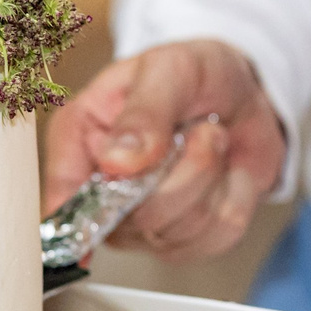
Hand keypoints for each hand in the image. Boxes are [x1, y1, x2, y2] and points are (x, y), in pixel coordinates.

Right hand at [41, 40, 286, 262]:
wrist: (247, 93)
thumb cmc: (197, 74)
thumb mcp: (170, 69)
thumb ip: (144, 111)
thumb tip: (116, 162)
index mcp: (81, 140)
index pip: (62, 197)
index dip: (81, 213)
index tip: (119, 195)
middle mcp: (102, 192)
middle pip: (135, 218)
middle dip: (184, 172)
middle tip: (200, 130)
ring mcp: (142, 223)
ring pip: (179, 231)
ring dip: (212, 179)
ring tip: (212, 140)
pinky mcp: (186, 240)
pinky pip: (215, 237)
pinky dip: (235, 199)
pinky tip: (228, 171)